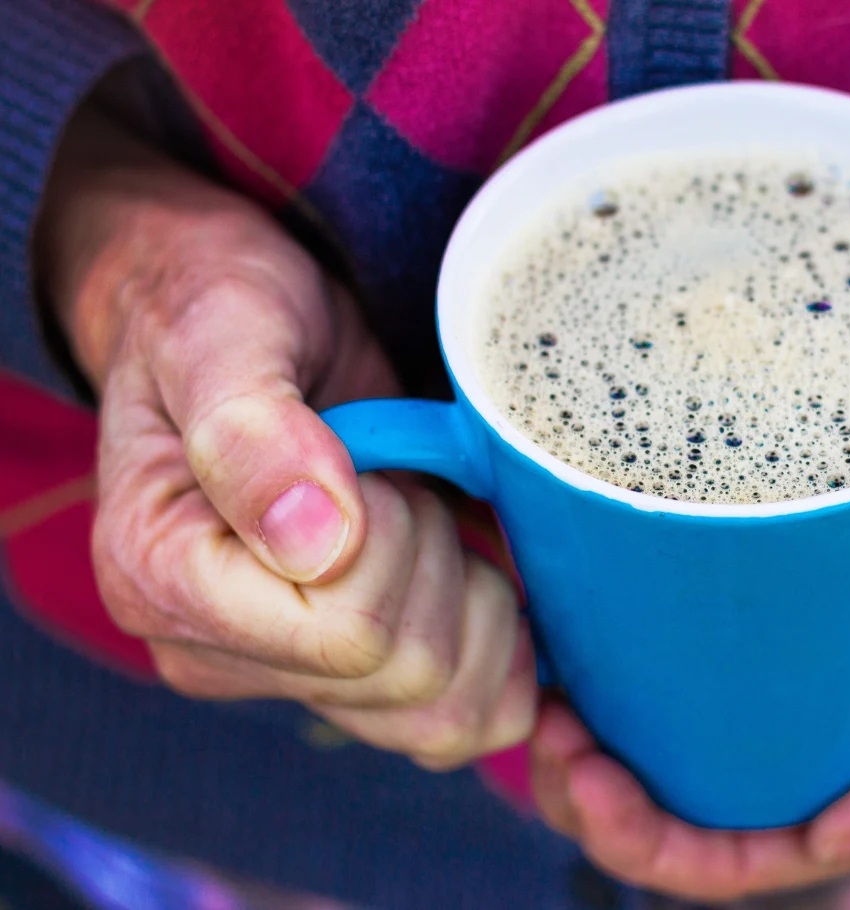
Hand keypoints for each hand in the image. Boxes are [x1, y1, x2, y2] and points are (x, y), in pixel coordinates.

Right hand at [35, 103, 534, 770]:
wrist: (231, 322)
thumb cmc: (219, 312)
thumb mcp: (225, 331)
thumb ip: (252, 429)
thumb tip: (314, 543)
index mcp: (161, 579)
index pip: (346, 631)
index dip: (395, 540)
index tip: (364, 463)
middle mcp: (214, 654)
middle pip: (408, 676)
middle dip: (435, 560)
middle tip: (393, 480)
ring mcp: (286, 677)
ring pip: (447, 715)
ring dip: (474, 604)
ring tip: (421, 516)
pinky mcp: (350, 679)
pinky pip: (472, 717)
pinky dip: (505, 647)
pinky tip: (475, 575)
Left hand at [528, 271, 849, 901]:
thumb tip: (824, 842)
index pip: (743, 854)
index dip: (653, 848)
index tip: (586, 783)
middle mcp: (821, 726)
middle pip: (682, 797)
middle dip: (593, 793)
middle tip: (545, 729)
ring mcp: (790, 652)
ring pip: (663, 721)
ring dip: (585, 724)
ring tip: (540, 677)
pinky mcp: (768, 573)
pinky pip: (677, 626)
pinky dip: (611, 639)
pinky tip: (568, 613)